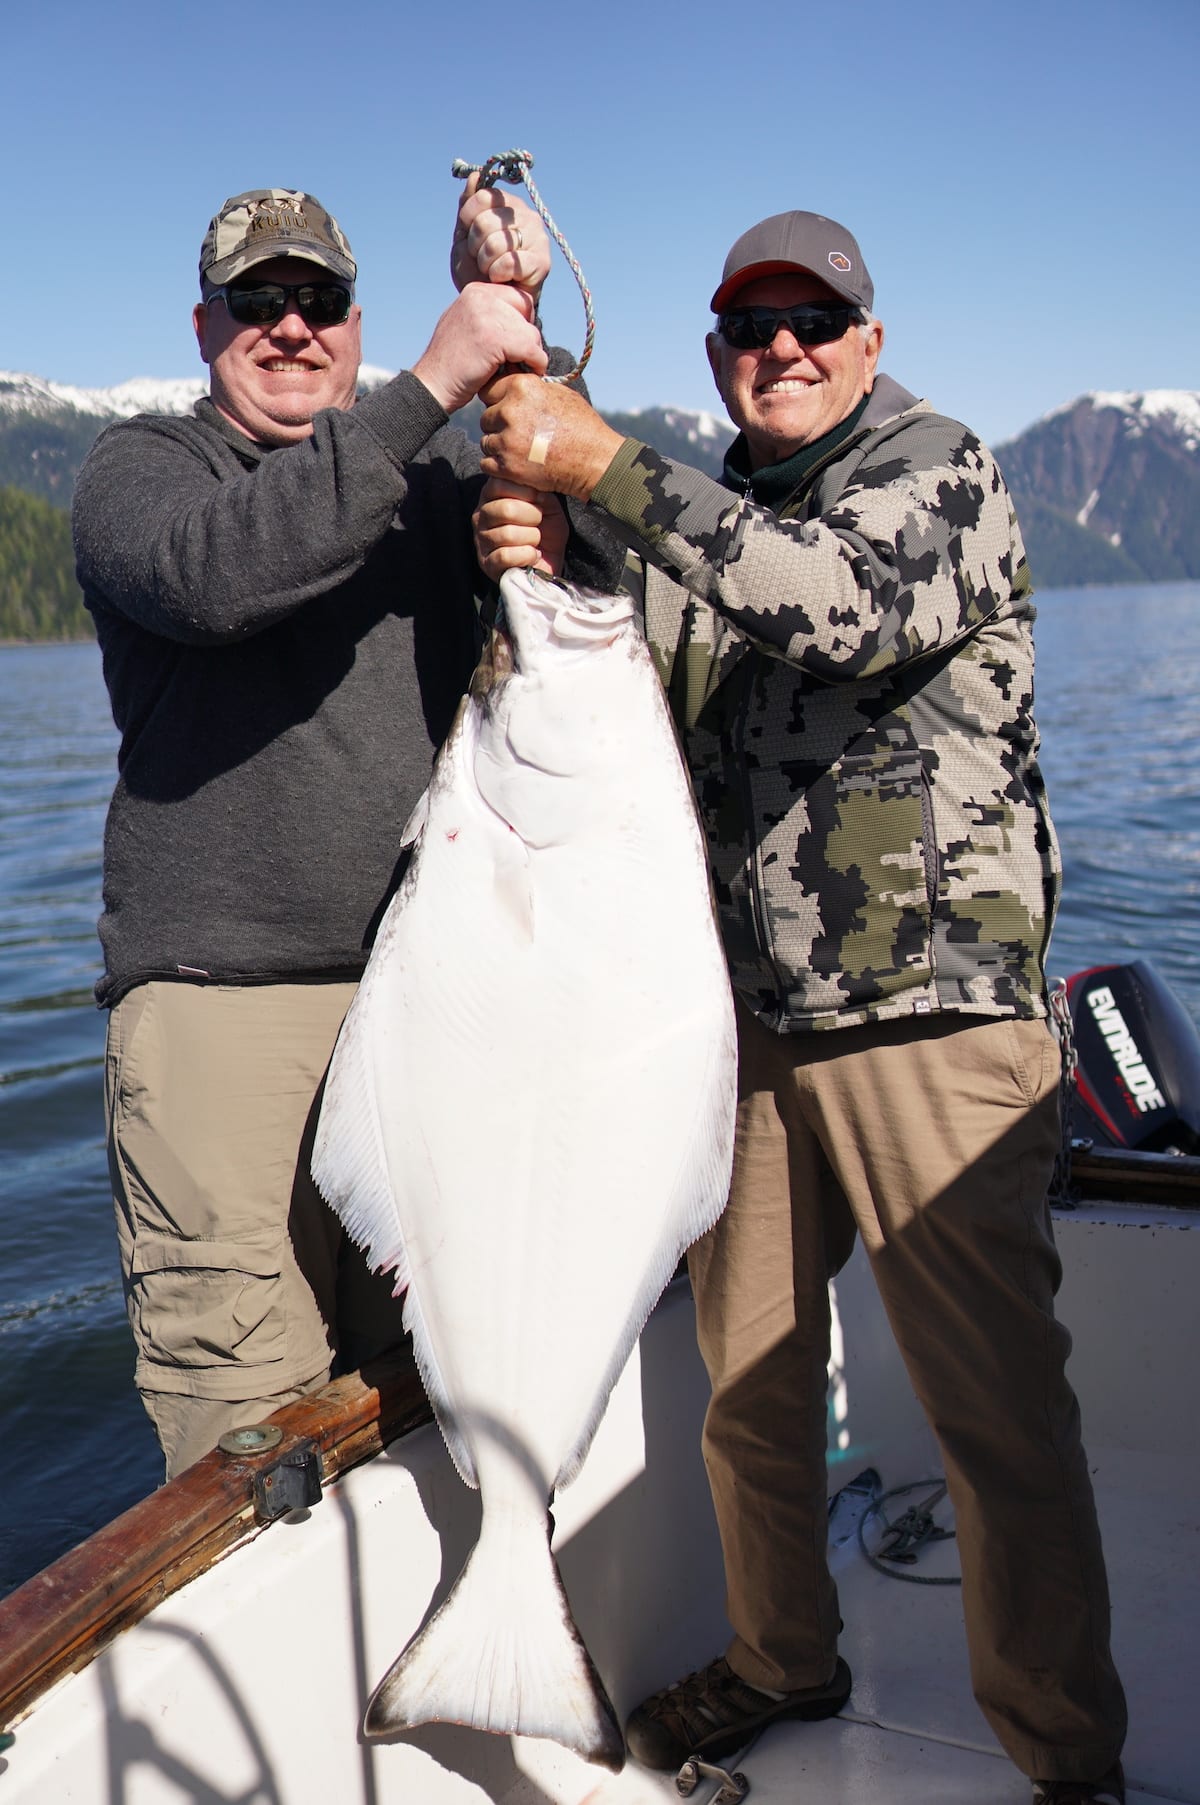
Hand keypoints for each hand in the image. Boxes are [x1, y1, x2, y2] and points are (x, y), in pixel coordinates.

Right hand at [412, 284, 548, 414]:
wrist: (432, 385)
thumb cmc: (451, 364)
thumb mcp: (467, 325)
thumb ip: (489, 315)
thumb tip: (521, 317)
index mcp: (475, 291)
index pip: (518, 296)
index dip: (523, 320)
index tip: (516, 340)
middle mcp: (480, 297)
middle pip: (527, 311)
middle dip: (528, 335)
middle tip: (519, 356)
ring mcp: (487, 316)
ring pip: (531, 332)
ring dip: (531, 353)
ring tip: (517, 366)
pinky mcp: (494, 339)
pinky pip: (531, 349)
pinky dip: (535, 363)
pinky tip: (527, 371)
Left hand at [452, 172, 549, 302]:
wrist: (492, 305)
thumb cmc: (478, 272)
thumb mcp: (464, 236)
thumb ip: (468, 207)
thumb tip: (475, 176)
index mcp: (509, 205)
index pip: (483, 196)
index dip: (468, 218)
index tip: (469, 234)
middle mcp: (527, 216)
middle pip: (486, 221)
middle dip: (475, 245)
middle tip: (482, 258)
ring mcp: (537, 238)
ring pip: (495, 243)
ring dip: (485, 263)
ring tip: (491, 270)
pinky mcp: (541, 262)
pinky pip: (508, 263)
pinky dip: (496, 275)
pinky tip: (501, 279)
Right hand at [473, 480, 568, 580]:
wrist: (549, 562)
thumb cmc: (546, 530)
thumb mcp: (547, 504)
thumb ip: (538, 490)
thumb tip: (533, 487)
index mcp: (491, 495)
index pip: (498, 483)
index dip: (525, 491)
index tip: (540, 500)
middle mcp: (481, 515)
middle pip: (505, 509)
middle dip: (532, 516)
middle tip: (539, 523)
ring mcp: (481, 540)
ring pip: (507, 534)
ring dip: (532, 538)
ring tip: (536, 541)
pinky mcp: (486, 564)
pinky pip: (505, 556)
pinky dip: (526, 555)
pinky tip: (532, 555)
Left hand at [479, 373, 623, 500]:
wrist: (594, 460)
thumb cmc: (581, 426)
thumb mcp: (559, 393)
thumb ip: (532, 387)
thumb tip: (514, 380)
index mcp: (522, 387)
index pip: (489, 390)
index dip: (498, 402)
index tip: (509, 412)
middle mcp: (510, 411)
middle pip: (486, 418)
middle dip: (499, 426)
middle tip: (519, 435)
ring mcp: (506, 440)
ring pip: (486, 441)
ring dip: (499, 447)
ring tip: (521, 450)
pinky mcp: (506, 465)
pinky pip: (487, 463)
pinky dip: (498, 466)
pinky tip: (516, 464)